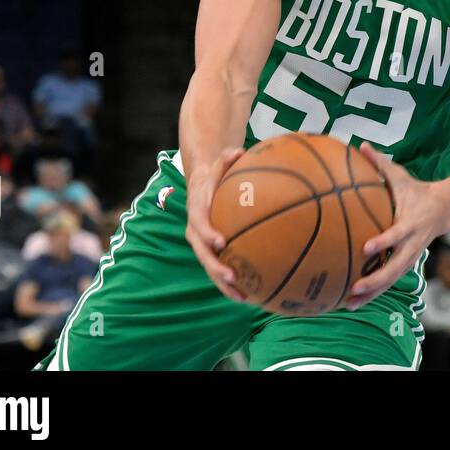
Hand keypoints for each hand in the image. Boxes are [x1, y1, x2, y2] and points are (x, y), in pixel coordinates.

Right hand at [184, 147, 246, 302]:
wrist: (201, 185)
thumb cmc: (215, 174)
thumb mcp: (218, 163)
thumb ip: (226, 158)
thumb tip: (238, 150)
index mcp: (197, 212)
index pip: (199, 224)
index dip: (208, 234)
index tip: (221, 242)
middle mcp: (196, 232)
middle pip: (203, 254)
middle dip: (216, 268)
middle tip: (232, 277)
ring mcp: (203, 245)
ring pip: (211, 268)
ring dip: (224, 285)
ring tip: (244, 298)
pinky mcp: (212, 252)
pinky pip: (221, 269)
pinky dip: (233, 284)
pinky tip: (253, 295)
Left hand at [343, 144, 447, 310]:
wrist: (448, 209)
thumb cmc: (418, 191)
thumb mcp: (401, 176)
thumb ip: (380, 163)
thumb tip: (361, 144)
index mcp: (411, 222)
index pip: (397, 234)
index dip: (384, 242)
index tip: (367, 248)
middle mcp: (412, 243)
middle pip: (396, 267)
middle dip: (376, 280)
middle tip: (355, 288)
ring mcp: (411, 255)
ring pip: (392, 279)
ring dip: (373, 293)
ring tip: (349, 305)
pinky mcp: (407, 262)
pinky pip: (390, 280)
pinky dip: (374, 292)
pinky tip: (353, 302)